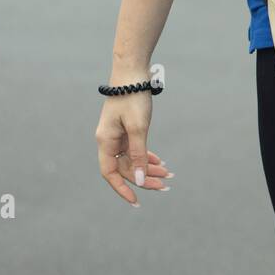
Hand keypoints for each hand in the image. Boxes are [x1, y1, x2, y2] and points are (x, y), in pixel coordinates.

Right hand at [94, 89, 172, 206]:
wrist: (133, 73)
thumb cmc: (133, 98)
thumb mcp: (139, 128)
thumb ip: (139, 155)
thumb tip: (140, 180)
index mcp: (105, 141)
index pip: (110, 173)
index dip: (122, 189)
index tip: (136, 201)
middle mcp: (108, 140)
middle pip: (125, 168)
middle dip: (145, 178)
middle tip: (166, 185)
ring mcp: (117, 135)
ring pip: (132, 159)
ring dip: (149, 167)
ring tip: (168, 174)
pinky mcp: (125, 129)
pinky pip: (135, 149)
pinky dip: (147, 156)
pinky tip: (160, 161)